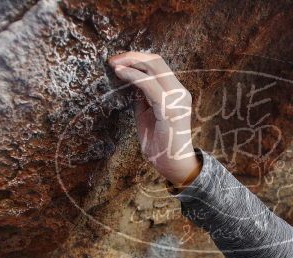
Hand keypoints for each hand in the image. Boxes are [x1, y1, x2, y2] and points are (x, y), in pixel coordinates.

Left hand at [107, 51, 200, 184]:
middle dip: (132, 56)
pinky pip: (149, 85)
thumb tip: (131, 82)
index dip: (137, 59)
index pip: (158, 66)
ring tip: (114, 64)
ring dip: (131, 62)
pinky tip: (121, 74)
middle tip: (112, 59)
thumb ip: (143, 98)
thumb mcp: (147, 115)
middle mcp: (180, 92)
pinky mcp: (170, 109)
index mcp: (176, 93)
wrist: (174, 166)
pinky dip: (133, 76)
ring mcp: (177, 99)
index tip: (118, 61)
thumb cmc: (160, 145)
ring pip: (155, 67)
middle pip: (157, 61)